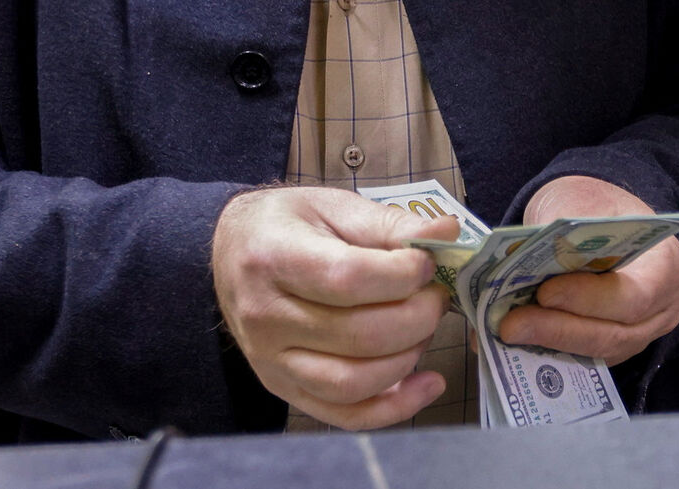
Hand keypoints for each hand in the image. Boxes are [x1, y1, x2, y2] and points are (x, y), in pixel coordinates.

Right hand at [212, 186, 459, 429]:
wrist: (232, 253)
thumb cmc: (288, 226)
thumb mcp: (334, 207)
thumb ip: (390, 223)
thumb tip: (446, 233)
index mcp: (273, 258)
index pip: (348, 279)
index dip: (402, 275)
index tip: (427, 262)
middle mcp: (266, 317)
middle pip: (359, 336)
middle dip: (418, 316)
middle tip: (435, 294)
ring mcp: (271, 361)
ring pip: (354, 382)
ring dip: (409, 357)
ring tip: (424, 327)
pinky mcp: (284, 388)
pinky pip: (345, 415)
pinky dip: (396, 408)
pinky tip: (427, 382)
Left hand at [498, 176, 678, 365]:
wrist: (598, 216)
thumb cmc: (594, 205)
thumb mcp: (578, 201)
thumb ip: (559, 233)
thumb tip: (521, 263)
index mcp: (666, 266)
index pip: (633, 297)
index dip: (588, 300)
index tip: (544, 293)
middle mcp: (661, 310)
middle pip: (612, 335)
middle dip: (556, 330)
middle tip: (509, 325)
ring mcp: (640, 334)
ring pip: (594, 353)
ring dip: (545, 344)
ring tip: (503, 332)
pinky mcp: (610, 348)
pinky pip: (581, 358)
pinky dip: (544, 349)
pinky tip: (508, 341)